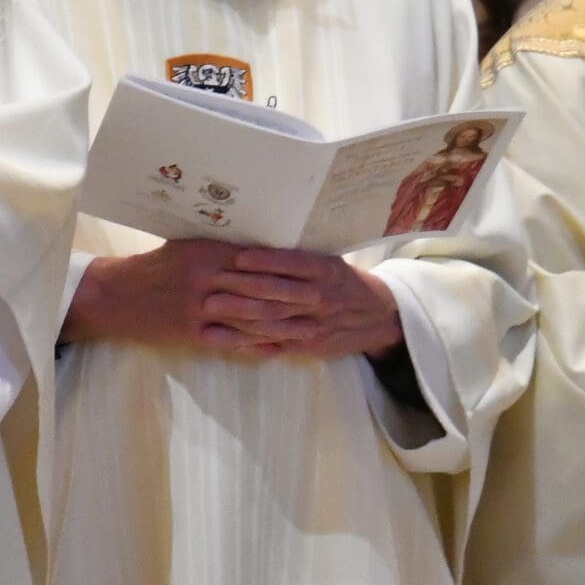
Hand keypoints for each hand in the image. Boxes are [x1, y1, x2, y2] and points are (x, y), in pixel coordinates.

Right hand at [65, 241, 400, 358]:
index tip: (312, 272)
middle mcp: (206, 279)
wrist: (114, 297)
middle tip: (325, 304)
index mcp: (206, 253)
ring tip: (310, 329)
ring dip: (283, 324)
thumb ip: (217, 249)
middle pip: (260, 289)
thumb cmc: (151, 269)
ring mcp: (200, 308)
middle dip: (293, 297)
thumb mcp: (184, 248)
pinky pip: (232, 340)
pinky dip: (257, 345)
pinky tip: (278, 348)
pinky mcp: (193, 333)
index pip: (256, 260)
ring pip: (251, 317)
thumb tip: (252, 250)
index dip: (286, 268)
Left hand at [198, 247, 404, 357]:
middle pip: (278, 295)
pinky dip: (248, 342)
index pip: (294, 264)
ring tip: (207, 316)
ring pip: (272, 322)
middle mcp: (319, 298)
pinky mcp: (308, 345)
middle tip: (209, 292)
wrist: (376, 316)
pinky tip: (222, 339)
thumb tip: (255, 238)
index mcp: (325, 271)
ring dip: (237, 321)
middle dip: (242, 294)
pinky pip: (275, 344)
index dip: (266, 262)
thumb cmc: (342, 281)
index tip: (238, 258)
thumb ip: (299, 258)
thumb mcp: (330, 262)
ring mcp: (313, 324)